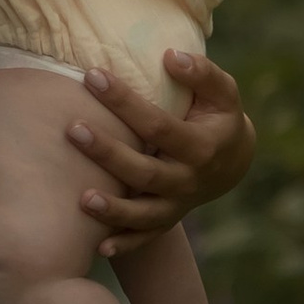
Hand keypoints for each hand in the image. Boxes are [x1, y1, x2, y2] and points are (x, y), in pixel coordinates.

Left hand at [66, 50, 254, 259]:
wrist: (231, 161)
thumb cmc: (217, 115)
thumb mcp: (222, 92)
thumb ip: (202, 73)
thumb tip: (172, 56)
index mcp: (200, 146)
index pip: (157, 125)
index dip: (125, 102)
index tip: (92, 75)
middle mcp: (188, 180)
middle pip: (145, 172)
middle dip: (108, 153)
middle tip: (72, 129)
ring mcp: (177, 205)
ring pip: (143, 213)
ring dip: (113, 210)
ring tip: (81, 199)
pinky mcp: (167, 219)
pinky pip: (145, 238)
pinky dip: (125, 245)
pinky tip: (98, 247)